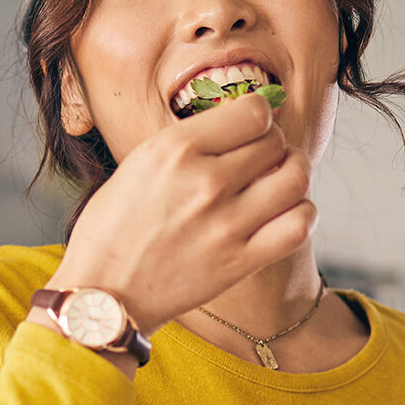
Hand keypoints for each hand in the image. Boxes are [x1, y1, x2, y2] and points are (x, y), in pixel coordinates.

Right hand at [46, 93, 314, 332]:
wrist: (103, 293)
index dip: (258, 117)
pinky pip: (298, 226)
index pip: (253, 111)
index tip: (251, 129)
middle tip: (262, 159)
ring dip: (294, 174)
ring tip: (280, 180)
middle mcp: (204, 181)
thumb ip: (190, 143)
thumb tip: (240, 125)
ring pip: (296, 178)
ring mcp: (225, 224)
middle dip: (273, 146)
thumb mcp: (138, 163)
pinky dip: (301, 214)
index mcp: (174, 149)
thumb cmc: (113, 229)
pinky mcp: (239, 262)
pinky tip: (285, 214)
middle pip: (276, 142)